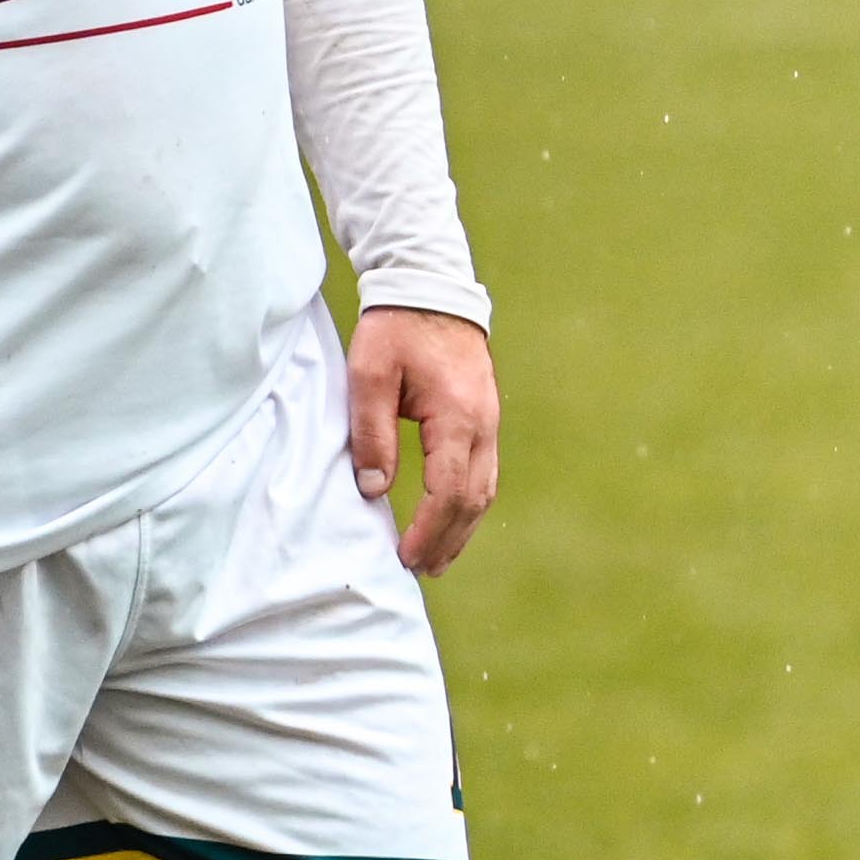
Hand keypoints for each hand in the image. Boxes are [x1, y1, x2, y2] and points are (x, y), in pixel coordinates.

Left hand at [346, 306, 501, 574]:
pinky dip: (467, 505)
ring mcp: (489, 424)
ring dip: (461, 528)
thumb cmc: (396, 330)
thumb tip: (374, 489)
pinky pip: (483, 474)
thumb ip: (371, 434)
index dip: (427, 530)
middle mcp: (484, 426)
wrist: (431, 290)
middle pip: (474, 500)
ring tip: (437, 557)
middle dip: (448, 540)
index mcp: (457, 418)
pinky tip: (450, 519)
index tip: (404, 556)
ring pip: (485, 491)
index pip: (449, 491)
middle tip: (420, 570)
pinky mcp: (485, 420)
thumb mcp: (369, 377)